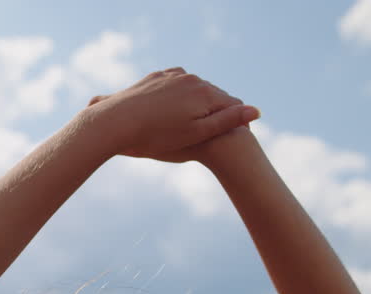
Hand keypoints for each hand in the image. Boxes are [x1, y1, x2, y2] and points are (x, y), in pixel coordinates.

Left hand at [86, 68, 259, 163]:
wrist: (114, 122)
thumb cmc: (157, 136)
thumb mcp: (197, 133)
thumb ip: (227, 120)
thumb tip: (256, 111)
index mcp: (204, 91)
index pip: (231, 105)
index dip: (236, 123)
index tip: (237, 139)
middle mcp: (190, 78)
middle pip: (213, 96)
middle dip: (217, 112)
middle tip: (218, 136)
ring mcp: (171, 76)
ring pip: (194, 90)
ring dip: (198, 104)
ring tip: (195, 126)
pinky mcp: (155, 78)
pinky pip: (175, 86)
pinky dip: (180, 98)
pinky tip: (174, 111)